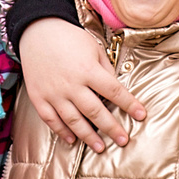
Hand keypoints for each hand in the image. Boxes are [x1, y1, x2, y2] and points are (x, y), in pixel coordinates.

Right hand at [20, 17, 145, 149]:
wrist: (37, 30)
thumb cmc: (69, 38)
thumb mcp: (94, 48)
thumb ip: (105, 70)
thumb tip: (114, 91)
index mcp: (88, 69)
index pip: (114, 91)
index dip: (129, 104)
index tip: (141, 115)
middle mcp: (71, 84)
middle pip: (95, 111)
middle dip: (111, 127)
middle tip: (123, 140)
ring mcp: (54, 93)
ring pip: (73, 120)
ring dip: (88, 136)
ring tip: (101, 147)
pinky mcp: (39, 97)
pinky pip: (51, 119)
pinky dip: (61, 131)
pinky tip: (72, 140)